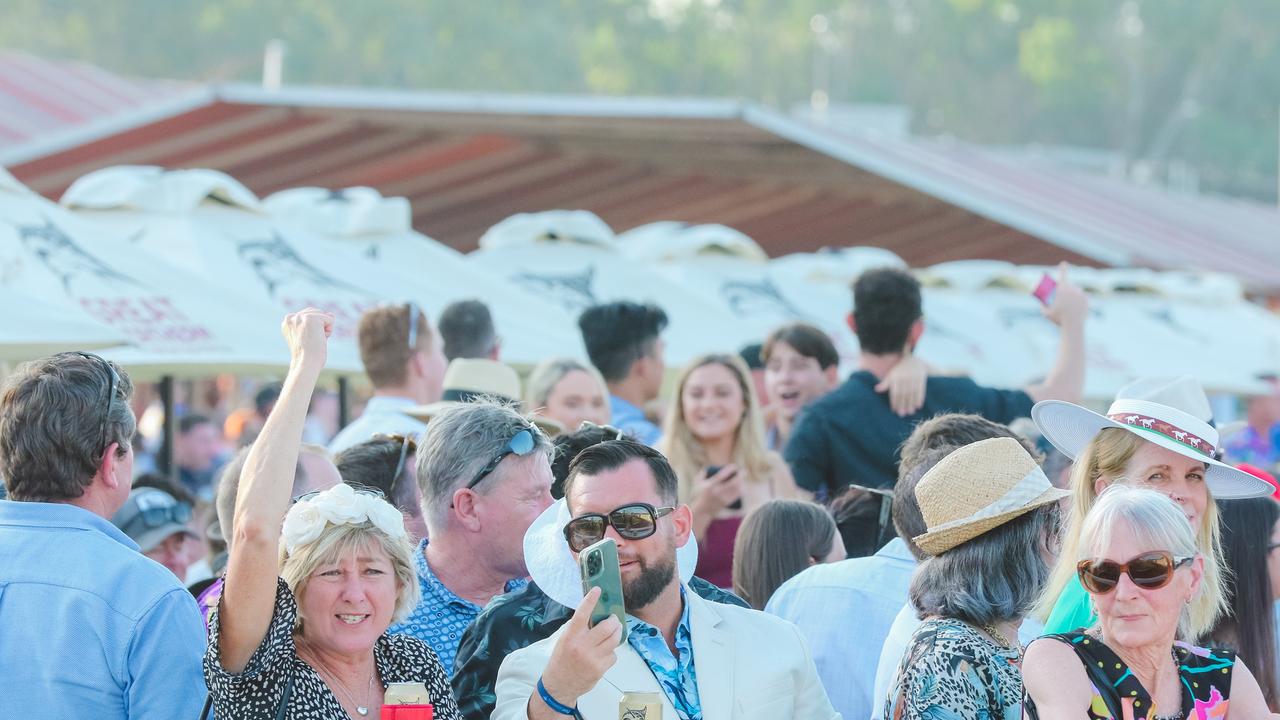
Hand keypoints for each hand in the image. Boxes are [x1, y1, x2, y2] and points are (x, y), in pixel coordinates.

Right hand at [281, 308, 333, 368]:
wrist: (306, 363)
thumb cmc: (308, 355)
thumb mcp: (308, 336)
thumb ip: (316, 323)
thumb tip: (331, 314)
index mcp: (287, 322)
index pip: (308, 315)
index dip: (312, 329)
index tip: (306, 341)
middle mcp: (291, 317)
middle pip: (316, 313)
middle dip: (319, 327)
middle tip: (311, 341)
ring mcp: (301, 317)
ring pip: (323, 316)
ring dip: (324, 329)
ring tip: (315, 340)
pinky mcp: (311, 318)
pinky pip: (330, 319)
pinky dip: (329, 330)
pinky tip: (320, 338)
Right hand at [539, 588, 620, 705]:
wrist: (559, 685)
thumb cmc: (561, 659)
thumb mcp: (564, 640)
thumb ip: (578, 628)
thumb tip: (595, 614)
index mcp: (570, 636)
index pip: (582, 614)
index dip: (590, 600)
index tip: (598, 590)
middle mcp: (582, 646)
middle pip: (607, 627)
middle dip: (614, 620)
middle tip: (614, 619)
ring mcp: (592, 658)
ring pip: (614, 640)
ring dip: (617, 633)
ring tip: (614, 631)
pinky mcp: (600, 669)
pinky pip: (613, 654)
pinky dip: (612, 651)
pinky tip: (604, 653)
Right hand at [693, 464, 742, 513]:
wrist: (702, 510)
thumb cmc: (699, 495)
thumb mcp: (697, 483)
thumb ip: (703, 473)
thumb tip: (710, 467)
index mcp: (711, 485)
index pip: (723, 475)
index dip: (730, 469)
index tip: (734, 466)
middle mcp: (718, 492)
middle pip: (733, 482)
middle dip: (740, 475)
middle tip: (743, 471)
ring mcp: (724, 498)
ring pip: (737, 489)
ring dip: (741, 482)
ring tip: (742, 478)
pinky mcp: (727, 503)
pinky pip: (737, 495)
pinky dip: (741, 489)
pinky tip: (742, 486)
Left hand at [876, 352, 926, 415]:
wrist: (913, 360)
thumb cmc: (899, 370)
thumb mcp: (891, 375)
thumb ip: (885, 383)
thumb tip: (876, 389)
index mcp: (896, 377)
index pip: (895, 392)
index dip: (894, 401)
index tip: (894, 410)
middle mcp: (904, 377)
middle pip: (903, 394)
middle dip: (903, 404)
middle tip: (902, 414)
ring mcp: (913, 377)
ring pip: (912, 393)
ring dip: (911, 403)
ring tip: (910, 412)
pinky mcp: (921, 378)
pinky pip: (921, 390)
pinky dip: (920, 398)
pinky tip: (918, 406)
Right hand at [1042, 262, 1087, 328]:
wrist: (1073, 325)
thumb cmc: (1058, 319)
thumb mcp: (1046, 313)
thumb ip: (1042, 307)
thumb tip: (1040, 302)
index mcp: (1062, 288)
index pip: (1063, 275)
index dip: (1063, 268)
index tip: (1063, 263)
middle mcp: (1073, 288)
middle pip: (1069, 286)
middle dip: (1065, 289)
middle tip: (1061, 299)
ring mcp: (1081, 293)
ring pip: (1076, 291)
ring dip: (1073, 294)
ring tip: (1069, 305)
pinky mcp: (1087, 299)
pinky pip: (1083, 297)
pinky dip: (1080, 299)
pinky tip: (1078, 304)